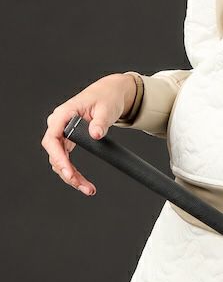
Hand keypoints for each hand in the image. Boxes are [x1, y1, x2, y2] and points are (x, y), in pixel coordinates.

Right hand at [41, 73, 136, 195]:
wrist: (110, 93)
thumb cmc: (107, 97)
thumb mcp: (107, 108)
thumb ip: (100, 122)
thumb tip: (95, 134)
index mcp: (64, 113)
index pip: (52, 138)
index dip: (57, 157)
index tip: (67, 171)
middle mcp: (59, 123)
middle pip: (54, 153)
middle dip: (66, 172)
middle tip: (81, 185)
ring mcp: (62, 132)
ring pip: (59, 159)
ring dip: (70, 175)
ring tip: (87, 188)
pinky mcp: (68, 138)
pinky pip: (66, 158)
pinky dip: (73, 171)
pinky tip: (83, 182)